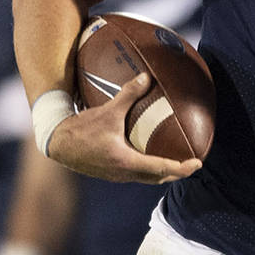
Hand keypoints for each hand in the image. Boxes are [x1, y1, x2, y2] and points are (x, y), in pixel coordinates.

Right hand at [47, 72, 201, 183]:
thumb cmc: (81, 129)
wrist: (56, 143)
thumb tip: (147, 76)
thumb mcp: (108, 110)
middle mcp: (123, 173)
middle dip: (176, 172)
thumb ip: (129, 93)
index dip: (182, 168)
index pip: (161, 169)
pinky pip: (135, 173)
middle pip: (157, 178)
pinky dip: (148, 168)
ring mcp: (116, 175)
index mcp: (126, 162)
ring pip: (145, 177)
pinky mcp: (109, 171)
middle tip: (192, 163)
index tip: (198, 164)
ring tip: (176, 161)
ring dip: (162, 172)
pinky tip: (149, 154)